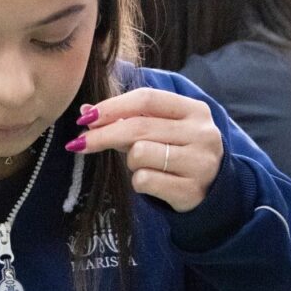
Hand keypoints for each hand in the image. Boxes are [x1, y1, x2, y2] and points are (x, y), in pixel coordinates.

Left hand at [66, 88, 223, 212]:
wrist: (212, 191)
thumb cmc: (176, 154)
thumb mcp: (161, 130)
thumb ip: (127, 119)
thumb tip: (85, 112)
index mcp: (194, 110)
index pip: (147, 99)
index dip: (112, 106)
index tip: (85, 118)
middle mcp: (201, 133)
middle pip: (138, 127)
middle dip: (102, 135)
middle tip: (78, 144)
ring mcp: (199, 162)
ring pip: (139, 154)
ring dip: (130, 162)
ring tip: (144, 166)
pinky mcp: (190, 190)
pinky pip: (144, 180)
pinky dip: (139, 182)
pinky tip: (153, 183)